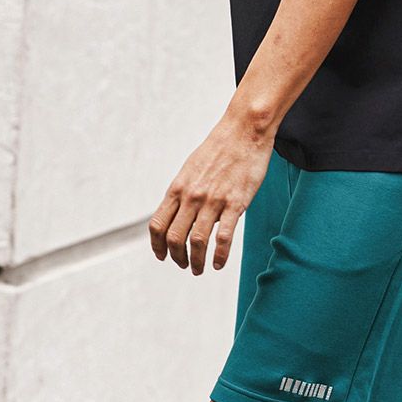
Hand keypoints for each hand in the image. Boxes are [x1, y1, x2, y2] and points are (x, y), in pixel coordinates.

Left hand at [149, 111, 273, 274]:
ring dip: (196, 262)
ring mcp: (212, 201)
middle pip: (174, 239)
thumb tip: (178, 213)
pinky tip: (219, 263)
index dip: (157, 246)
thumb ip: (183, 192)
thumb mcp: (191, 169)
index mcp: (177, 188)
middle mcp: (191, 196)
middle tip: (185, 266)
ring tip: (200, 269)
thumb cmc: (219, 150)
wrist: (243, 132)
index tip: (162, 256)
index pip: (158, 225)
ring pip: (197, 242)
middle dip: (177, 259)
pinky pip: (223, 237)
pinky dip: (219, 256)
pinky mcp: (235, 203)